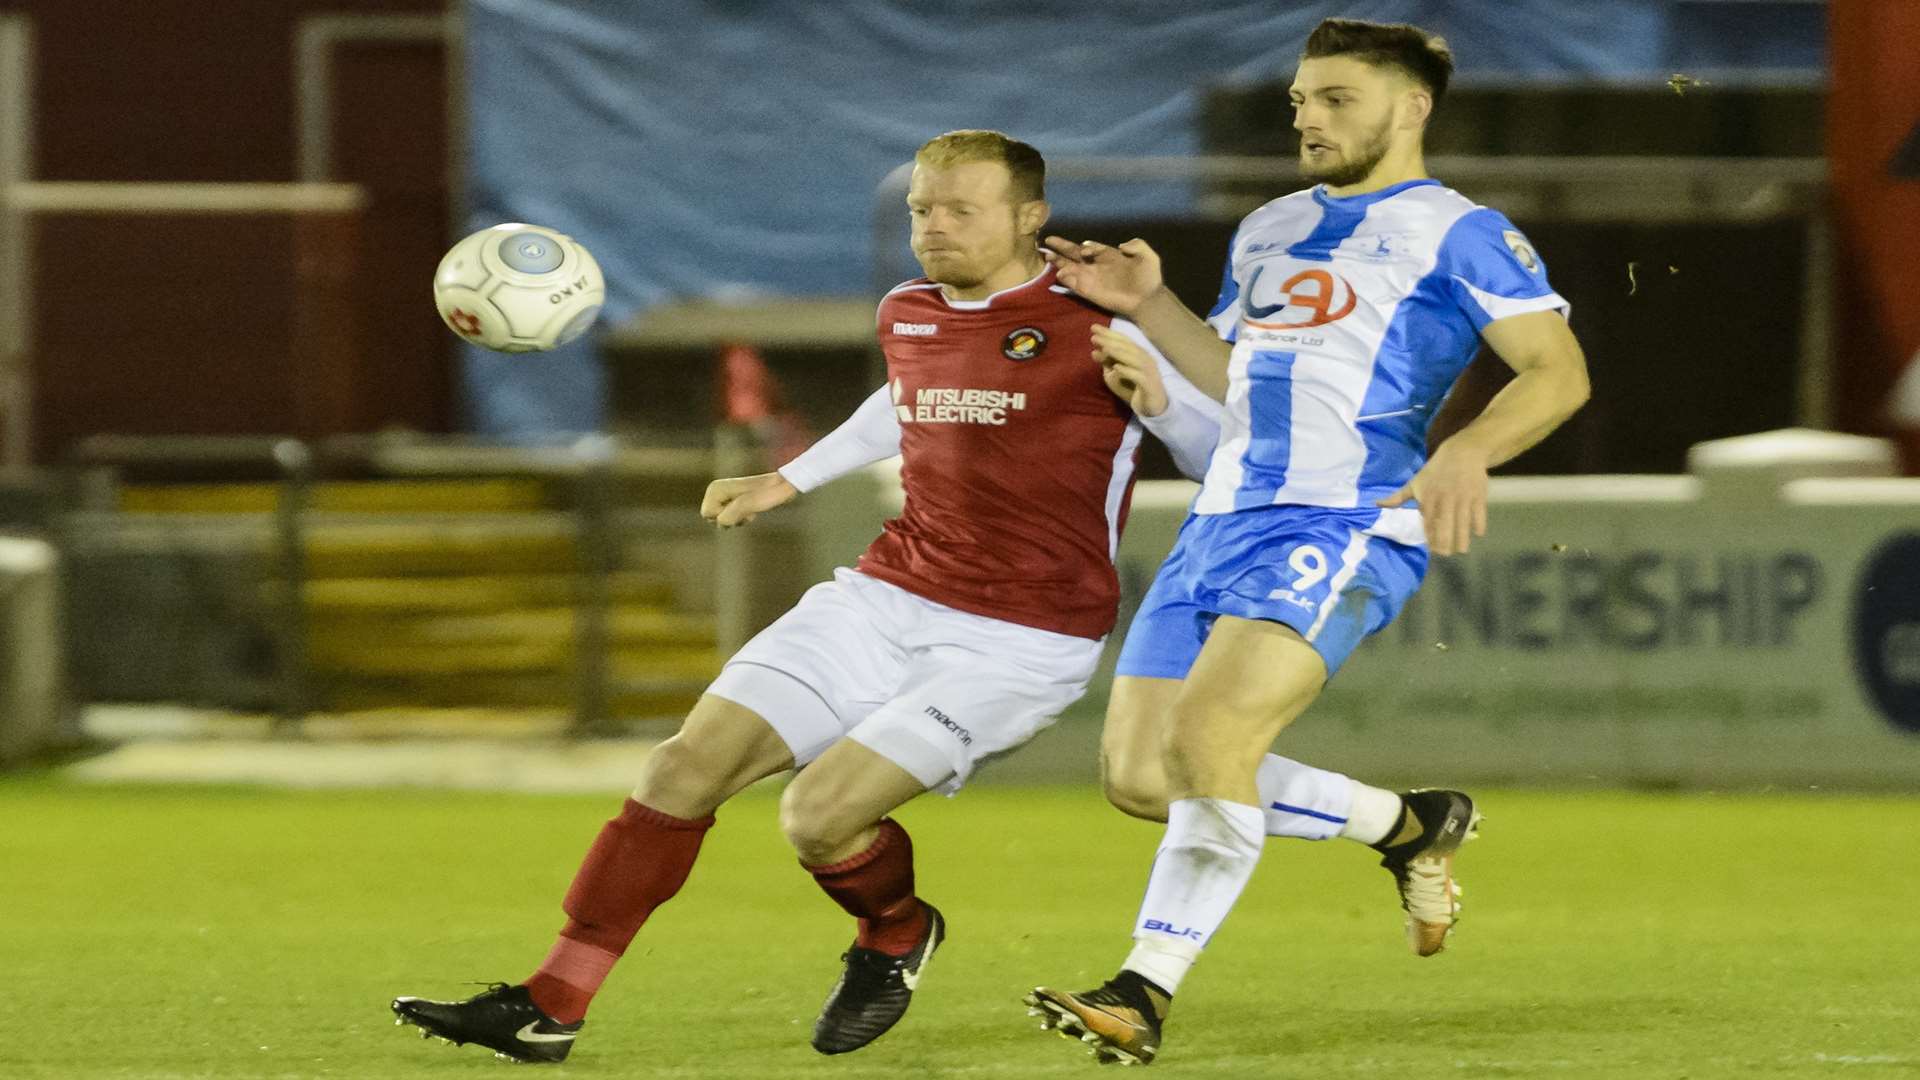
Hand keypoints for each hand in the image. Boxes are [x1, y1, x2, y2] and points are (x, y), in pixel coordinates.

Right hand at [701, 472, 797, 527]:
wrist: (785, 485)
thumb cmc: (769, 493)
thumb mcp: (749, 504)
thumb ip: (732, 513)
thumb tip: (722, 522)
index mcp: (715, 488)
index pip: (707, 514)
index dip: (724, 516)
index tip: (742, 507)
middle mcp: (718, 490)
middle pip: (712, 518)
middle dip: (730, 519)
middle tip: (748, 510)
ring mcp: (726, 495)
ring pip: (722, 520)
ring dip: (737, 520)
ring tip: (752, 511)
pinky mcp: (735, 500)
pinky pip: (730, 518)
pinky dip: (741, 518)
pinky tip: (753, 512)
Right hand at [1041, 236, 1163, 316]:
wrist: (1148, 299)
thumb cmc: (1149, 278)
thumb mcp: (1148, 255)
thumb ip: (1136, 245)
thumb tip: (1120, 245)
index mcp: (1108, 256)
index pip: (1089, 247)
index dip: (1084, 245)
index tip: (1084, 248)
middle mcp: (1096, 266)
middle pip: (1074, 255)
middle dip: (1060, 248)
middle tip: (1047, 241)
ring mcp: (1091, 279)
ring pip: (1070, 268)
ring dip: (1058, 262)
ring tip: (1047, 256)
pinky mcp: (1089, 292)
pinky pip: (1074, 284)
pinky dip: (1066, 279)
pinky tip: (1060, 273)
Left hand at [1091, 324, 1169, 416]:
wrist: (1152, 408)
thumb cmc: (1133, 389)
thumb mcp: (1116, 376)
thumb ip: (1108, 364)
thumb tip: (1094, 351)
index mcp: (1139, 354)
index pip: (1123, 340)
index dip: (1109, 333)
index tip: (1093, 327)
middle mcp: (1146, 360)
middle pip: (1128, 347)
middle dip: (1111, 340)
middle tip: (1094, 336)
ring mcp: (1149, 372)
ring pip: (1134, 359)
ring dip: (1118, 352)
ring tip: (1104, 348)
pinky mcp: (1150, 385)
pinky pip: (1138, 376)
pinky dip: (1127, 371)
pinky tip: (1116, 367)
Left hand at [1376, 444, 1489, 555]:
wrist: (1462, 452)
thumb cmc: (1435, 470)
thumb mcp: (1415, 482)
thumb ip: (1398, 497)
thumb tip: (1376, 504)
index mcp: (1429, 497)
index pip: (1429, 521)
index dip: (1431, 536)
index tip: (1432, 549)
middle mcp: (1445, 498)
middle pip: (1445, 524)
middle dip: (1445, 541)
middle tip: (1445, 554)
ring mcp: (1463, 497)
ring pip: (1463, 521)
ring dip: (1462, 537)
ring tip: (1461, 550)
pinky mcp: (1478, 495)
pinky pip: (1479, 512)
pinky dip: (1479, 523)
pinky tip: (1478, 534)